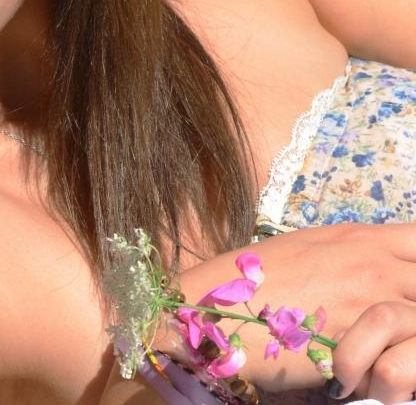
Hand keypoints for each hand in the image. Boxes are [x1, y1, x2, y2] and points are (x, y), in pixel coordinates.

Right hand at [178, 223, 415, 391]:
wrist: (217, 313)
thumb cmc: (251, 282)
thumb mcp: (302, 249)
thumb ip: (346, 253)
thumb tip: (371, 266)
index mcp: (358, 237)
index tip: (411, 281)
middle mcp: (373, 262)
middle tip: (403, 324)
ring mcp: (374, 302)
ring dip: (415, 336)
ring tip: (395, 351)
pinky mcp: (369, 345)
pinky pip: (412, 359)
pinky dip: (404, 371)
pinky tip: (382, 375)